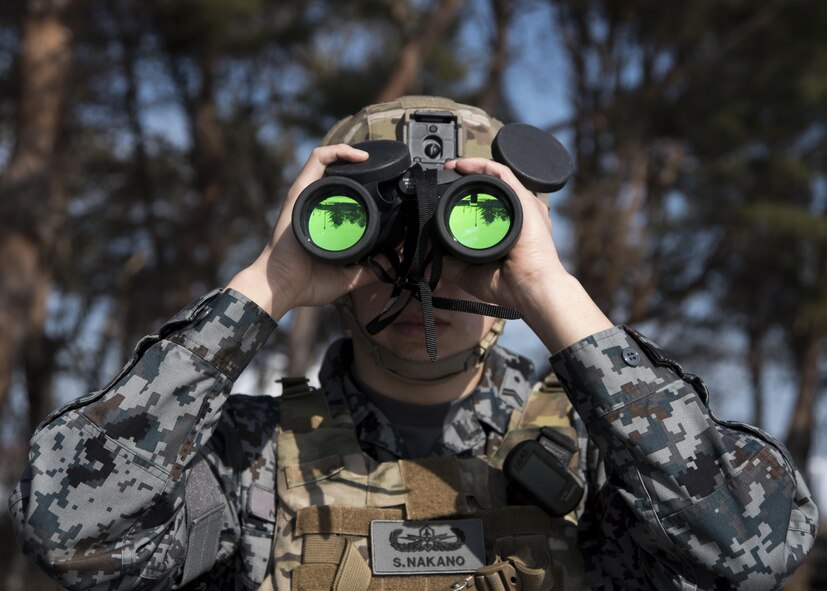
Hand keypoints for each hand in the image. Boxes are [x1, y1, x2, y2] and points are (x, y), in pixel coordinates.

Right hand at [227, 145, 379, 319]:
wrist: (283, 287)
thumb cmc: (307, 283)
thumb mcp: (348, 277)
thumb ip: (370, 269)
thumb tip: (392, 260)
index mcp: (323, 221)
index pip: (342, 194)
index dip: (362, 186)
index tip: (383, 189)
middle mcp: (314, 204)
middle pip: (336, 174)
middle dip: (358, 167)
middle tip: (382, 172)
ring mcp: (306, 196)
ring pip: (328, 161)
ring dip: (350, 153)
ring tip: (372, 159)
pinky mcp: (300, 190)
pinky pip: (318, 159)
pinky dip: (338, 151)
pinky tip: (359, 156)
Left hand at [442, 158, 612, 351]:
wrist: (529, 288)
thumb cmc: (509, 285)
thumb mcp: (469, 272)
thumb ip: (450, 264)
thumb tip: (430, 259)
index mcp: (509, 229)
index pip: (487, 204)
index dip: (467, 195)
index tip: (446, 194)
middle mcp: (517, 213)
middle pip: (491, 186)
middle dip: (468, 177)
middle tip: (446, 176)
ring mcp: (521, 205)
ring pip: (496, 176)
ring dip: (472, 167)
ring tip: (452, 166)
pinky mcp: (523, 199)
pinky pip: (502, 172)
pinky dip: (481, 165)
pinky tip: (463, 165)